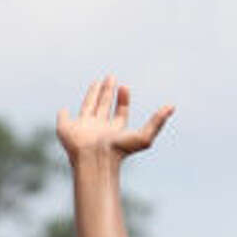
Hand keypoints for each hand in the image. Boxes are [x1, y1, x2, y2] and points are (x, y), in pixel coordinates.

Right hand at [57, 76, 173, 165]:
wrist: (95, 159)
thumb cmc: (118, 151)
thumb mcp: (145, 136)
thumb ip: (158, 122)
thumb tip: (173, 106)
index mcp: (114, 131)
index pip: (120, 113)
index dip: (123, 100)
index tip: (125, 87)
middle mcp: (99, 129)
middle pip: (105, 107)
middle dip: (108, 92)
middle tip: (111, 77)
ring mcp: (83, 128)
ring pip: (88, 108)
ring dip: (92, 95)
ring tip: (97, 81)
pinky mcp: (67, 129)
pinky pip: (64, 120)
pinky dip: (63, 115)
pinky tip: (63, 110)